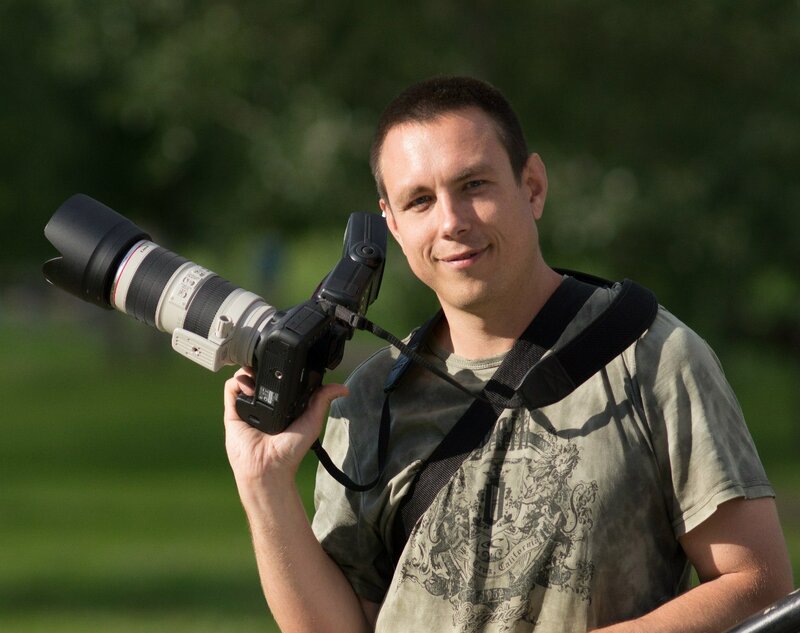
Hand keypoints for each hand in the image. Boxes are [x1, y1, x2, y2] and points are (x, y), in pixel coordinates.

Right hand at [223, 367, 348, 485]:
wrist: (268, 467)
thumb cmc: (290, 451)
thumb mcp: (312, 422)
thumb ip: (322, 402)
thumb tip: (342, 388)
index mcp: (282, 403)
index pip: (280, 379)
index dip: (281, 368)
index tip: (286, 361)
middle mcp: (264, 403)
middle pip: (260, 374)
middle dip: (263, 365)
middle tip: (269, 365)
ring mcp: (247, 406)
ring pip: (244, 377)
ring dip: (249, 370)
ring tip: (258, 377)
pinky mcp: (233, 411)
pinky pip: (230, 388)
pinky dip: (237, 381)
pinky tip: (249, 388)